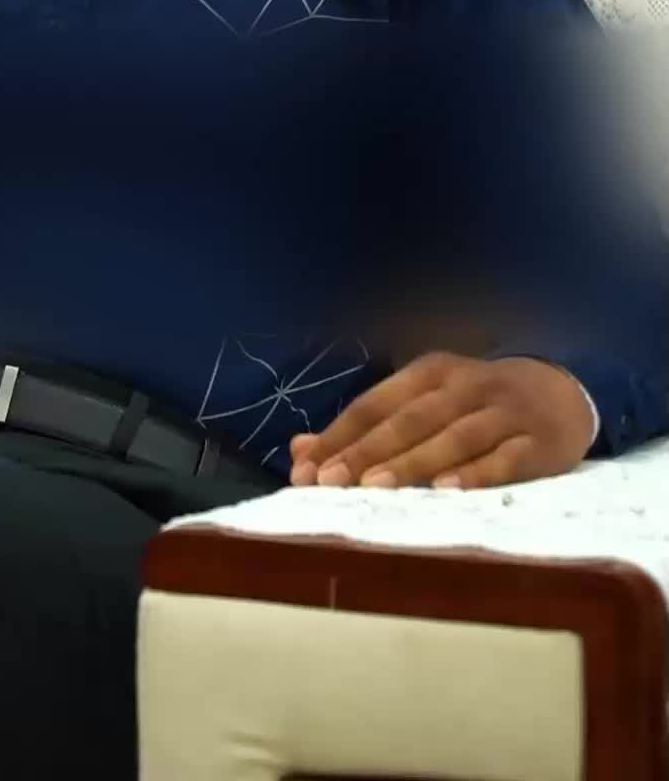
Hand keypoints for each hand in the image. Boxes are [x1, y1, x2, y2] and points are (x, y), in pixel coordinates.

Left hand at [289, 353, 594, 490]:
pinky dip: (476, 473)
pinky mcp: (537, 442)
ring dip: (413, 461)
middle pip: (408, 420)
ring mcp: (501, 412)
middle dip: (366, 451)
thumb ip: (366, 427)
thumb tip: (299, 449)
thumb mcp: (423, 401)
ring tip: (377, 487)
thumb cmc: (476, 404)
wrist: (563, 391)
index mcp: (429, 372)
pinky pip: (503, 459)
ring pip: (452, 437)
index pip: (375, 405)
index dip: (339, 435)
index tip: (304, 468)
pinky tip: (448, 490)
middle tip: (330, 481)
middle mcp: (463, 386)